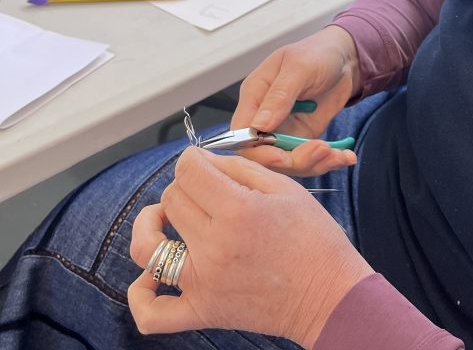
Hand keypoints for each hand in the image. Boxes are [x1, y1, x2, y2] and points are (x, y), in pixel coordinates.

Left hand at [128, 148, 374, 345]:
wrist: (331, 297)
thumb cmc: (315, 240)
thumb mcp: (286, 188)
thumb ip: (239, 168)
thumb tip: (203, 161)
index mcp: (237, 210)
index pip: (188, 169)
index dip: (194, 159)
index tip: (204, 164)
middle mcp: (214, 246)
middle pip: (171, 199)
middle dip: (186, 187)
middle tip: (208, 193)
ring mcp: (203, 283)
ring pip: (147, 246)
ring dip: (150, 226)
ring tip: (164, 221)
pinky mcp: (203, 311)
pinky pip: (152, 312)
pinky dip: (141, 294)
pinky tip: (151, 276)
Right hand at [232, 26, 360, 175]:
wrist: (344, 59)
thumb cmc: (317, 54)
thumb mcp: (298, 68)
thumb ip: (279, 95)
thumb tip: (260, 124)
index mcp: (254, 95)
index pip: (242, 133)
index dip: (258, 150)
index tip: (281, 157)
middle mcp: (265, 117)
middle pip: (264, 154)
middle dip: (292, 160)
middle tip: (320, 152)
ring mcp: (284, 130)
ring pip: (289, 162)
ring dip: (314, 163)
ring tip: (336, 154)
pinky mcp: (303, 138)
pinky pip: (309, 159)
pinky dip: (327, 161)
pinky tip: (345, 157)